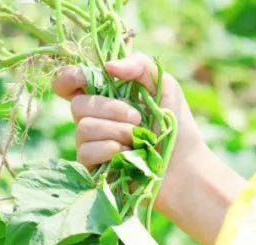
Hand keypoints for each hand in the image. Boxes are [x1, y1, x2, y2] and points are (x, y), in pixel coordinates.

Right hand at [54, 55, 242, 244]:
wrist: (186, 168)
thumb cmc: (177, 127)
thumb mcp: (165, 86)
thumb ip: (139, 65)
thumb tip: (107, 67)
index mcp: (105, 97)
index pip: (69, 83)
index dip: (69, 78)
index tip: (82, 79)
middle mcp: (94, 120)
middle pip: (78, 105)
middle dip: (110, 109)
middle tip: (138, 119)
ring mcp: (92, 145)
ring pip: (83, 128)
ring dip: (117, 131)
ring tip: (138, 139)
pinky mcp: (94, 169)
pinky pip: (86, 152)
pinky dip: (110, 150)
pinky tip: (130, 155)